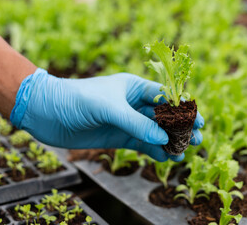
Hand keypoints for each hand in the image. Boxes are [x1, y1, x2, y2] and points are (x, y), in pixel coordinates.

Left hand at [10, 69, 203, 161]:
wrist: (47, 113)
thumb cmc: (77, 99)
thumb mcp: (109, 107)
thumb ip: (136, 123)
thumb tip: (163, 139)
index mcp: (134, 87)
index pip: (165, 97)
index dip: (183, 108)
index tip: (199, 120)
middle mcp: (133, 103)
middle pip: (163, 116)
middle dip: (180, 127)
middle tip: (197, 140)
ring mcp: (126, 121)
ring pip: (154, 132)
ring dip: (169, 142)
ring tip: (183, 152)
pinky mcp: (118, 137)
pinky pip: (140, 144)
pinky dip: (153, 151)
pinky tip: (165, 158)